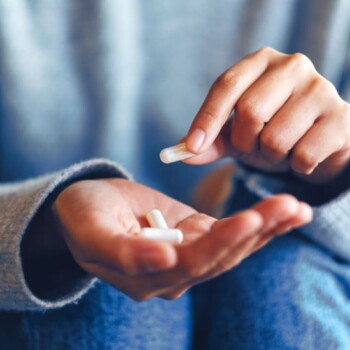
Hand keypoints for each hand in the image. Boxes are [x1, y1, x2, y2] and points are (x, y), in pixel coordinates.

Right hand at [53, 178, 311, 300]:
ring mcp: (186, 252)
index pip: (191, 264)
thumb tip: (163, 260)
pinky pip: (229, 231)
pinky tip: (283, 212)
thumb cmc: (82, 215)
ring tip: (295, 208)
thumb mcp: (91, 231)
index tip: (247, 221)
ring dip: (265, 227)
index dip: (220, 245)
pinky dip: (257, 222)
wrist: (86, 205)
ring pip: (232, 245)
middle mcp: (173, 271)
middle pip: (221, 256)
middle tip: (288, 206)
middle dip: (255, 231)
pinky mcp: (194, 233)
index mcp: (147, 276)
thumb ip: (122, 252)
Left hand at [185, 47, 349, 182]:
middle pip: (250, 112)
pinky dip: (296, 165)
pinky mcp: (342, 118)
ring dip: (271, 156)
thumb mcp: (235, 132)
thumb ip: (209, 141)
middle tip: (255, 145)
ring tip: (281, 148)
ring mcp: (321, 89)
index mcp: (261, 62)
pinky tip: (303, 155)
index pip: (227, 85)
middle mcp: (292, 66)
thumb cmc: (270, 129)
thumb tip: (181, 154)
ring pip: (275, 139)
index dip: (206, 119)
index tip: (192, 147)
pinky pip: (303, 155)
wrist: (316, 138)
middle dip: (245, 142)